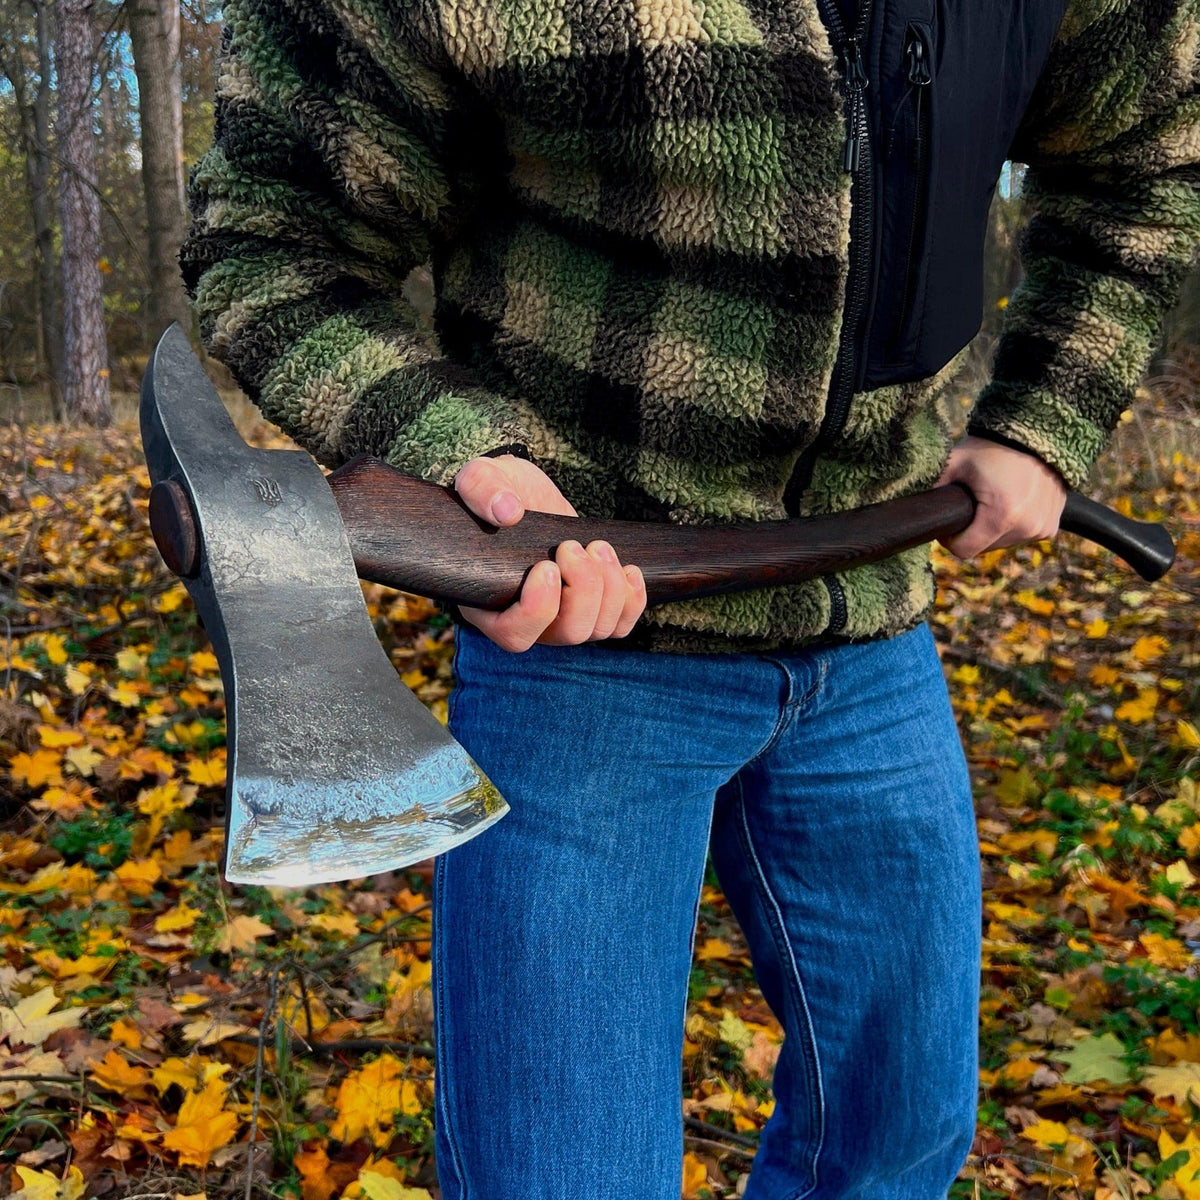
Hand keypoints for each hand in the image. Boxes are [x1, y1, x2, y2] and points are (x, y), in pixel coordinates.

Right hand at [452, 454, 646, 650]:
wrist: (526, 495)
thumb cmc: (498, 491)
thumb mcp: (482, 477)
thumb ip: (480, 488)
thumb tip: (506, 511)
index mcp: (488, 602)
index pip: (514, 633)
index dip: (538, 608)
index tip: (547, 565)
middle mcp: (526, 620)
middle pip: (565, 633)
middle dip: (583, 589)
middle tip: (574, 546)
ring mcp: (561, 619)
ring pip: (595, 630)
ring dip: (609, 588)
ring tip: (598, 547)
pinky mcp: (590, 608)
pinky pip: (619, 625)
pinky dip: (632, 600)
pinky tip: (627, 568)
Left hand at [936, 436, 1066, 558]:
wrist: (1037, 434)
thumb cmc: (992, 447)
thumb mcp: (955, 463)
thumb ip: (933, 487)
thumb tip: (913, 510)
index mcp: (1001, 516)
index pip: (964, 550)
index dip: (950, 538)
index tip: (949, 521)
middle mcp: (1026, 527)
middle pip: (983, 548)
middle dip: (972, 531)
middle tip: (971, 504)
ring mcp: (1041, 528)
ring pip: (1002, 543)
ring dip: (993, 529)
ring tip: (993, 499)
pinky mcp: (1050, 527)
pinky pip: (1021, 536)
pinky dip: (1013, 525)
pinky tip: (1011, 502)